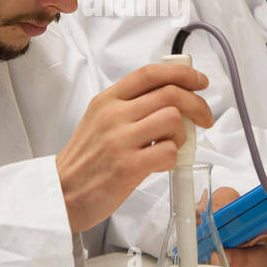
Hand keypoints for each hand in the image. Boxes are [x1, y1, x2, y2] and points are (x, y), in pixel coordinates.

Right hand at [56, 63, 212, 231]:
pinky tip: (160, 164)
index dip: (182, 73)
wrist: (62, 193)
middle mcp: (114, 115)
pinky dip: (173, 159)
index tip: (199, 80)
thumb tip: (172, 98)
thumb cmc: (85, 160)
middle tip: (204, 118)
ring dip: (182, 135)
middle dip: (198, 105)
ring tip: (170, 147)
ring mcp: (120, 140)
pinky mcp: (128, 167)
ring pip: (174, 119)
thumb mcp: (99, 120)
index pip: (151, 74)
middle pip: (171, 93)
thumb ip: (130, 107)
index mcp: (107, 100)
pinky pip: (169, 152)